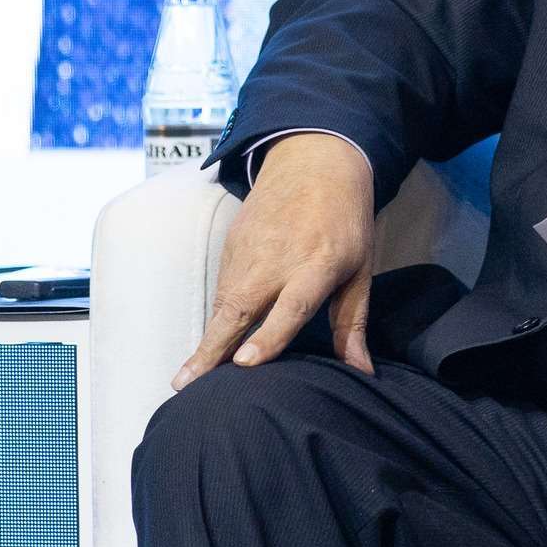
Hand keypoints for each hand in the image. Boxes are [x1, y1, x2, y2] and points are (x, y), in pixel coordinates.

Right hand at [170, 132, 376, 389]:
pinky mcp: (231, 245)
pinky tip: (205, 348)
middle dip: (212, 348)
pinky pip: (221, 289)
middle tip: (185, 383)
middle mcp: (277, 260)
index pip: (291, 306)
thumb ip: (352, 321)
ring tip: (187, 379)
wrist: (314, 163)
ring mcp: (248, 251)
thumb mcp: (359, 268)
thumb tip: (362, 371)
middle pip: (241, 308)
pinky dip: (214, 318)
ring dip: (206, 340)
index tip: (244, 363)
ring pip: (224, 302)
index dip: (269, 336)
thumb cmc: (345, 222)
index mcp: (317, 264)